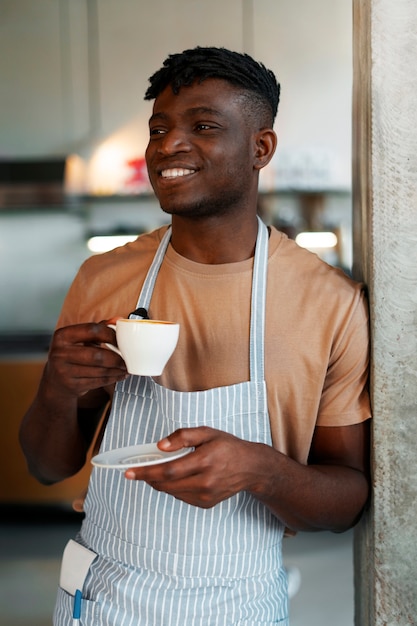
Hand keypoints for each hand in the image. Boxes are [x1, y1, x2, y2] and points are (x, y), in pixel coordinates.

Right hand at [43, 321, 127, 399]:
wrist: (55, 382)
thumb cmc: (72, 356)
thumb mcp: (79, 340)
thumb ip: (98, 328)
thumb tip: (118, 319)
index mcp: (62, 336)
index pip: (92, 330)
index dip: (110, 335)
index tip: (121, 340)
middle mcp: (60, 353)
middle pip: (97, 355)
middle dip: (117, 358)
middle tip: (127, 360)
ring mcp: (64, 371)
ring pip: (99, 371)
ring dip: (117, 370)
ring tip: (125, 368)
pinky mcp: (71, 385)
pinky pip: (98, 382)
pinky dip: (112, 379)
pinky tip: (119, 375)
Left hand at [125, 426, 264, 507]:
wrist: (251, 468)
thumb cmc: (228, 447)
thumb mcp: (207, 433)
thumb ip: (183, 436)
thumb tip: (160, 446)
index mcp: (205, 461)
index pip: (168, 470)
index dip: (146, 472)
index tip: (129, 472)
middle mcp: (205, 482)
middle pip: (166, 484)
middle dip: (148, 478)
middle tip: (136, 470)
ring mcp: (206, 496)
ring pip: (172, 491)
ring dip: (160, 482)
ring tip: (160, 469)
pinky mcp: (206, 504)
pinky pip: (181, 496)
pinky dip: (173, 487)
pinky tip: (179, 477)